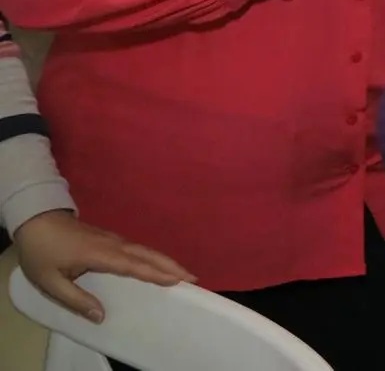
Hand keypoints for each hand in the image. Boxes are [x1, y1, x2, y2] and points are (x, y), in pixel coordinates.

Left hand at [13, 210, 193, 323]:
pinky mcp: (109, 238)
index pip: (133, 266)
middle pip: (146, 254)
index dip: (155, 273)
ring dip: (164, 260)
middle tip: (193, 276)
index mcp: (100, 255)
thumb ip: (76, 300)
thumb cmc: (42, 253)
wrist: (36, 221)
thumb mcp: (50, 282)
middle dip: (170, 265)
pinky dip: (152, 256)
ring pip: (144, 249)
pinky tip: (156, 263)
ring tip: (182, 272)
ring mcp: (112, 239)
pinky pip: (136, 248)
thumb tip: (101, 316)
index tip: (177, 280)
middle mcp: (112, 245)